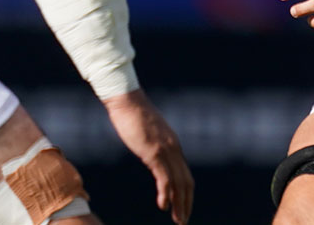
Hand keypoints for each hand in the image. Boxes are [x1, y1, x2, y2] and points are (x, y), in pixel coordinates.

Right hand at [102, 89, 193, 224]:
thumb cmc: (133, 114)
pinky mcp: (154, 152)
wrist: (126, 100)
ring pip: (178, 183)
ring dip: (179, 204)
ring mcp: (165, 150)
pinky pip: (164, 177)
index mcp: (174, 145)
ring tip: (178, 220)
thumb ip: (154, 144)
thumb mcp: (148, 133)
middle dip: (186, 203)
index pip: (185, 174)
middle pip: (187, 181)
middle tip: (184, 220)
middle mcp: (174, 148)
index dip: (186, 193)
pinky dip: (166, 194)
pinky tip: (163, 206)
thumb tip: (152, 152)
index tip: (184, 207)